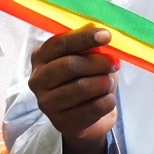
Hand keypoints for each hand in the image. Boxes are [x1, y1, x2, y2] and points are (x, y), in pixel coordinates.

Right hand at [30, 27, 118, 142]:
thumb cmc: (87, 80)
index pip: (61, 43)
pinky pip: (92, 108)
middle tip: (115, 64)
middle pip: (70, 65)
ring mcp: (47, 103)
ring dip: (103, 83)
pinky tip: (108, 99)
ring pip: (81, 87)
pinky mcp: (61, 122)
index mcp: (41, 57)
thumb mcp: (88, 58)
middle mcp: (38, 79)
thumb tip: (95, 31)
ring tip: (109, 82)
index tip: (106, 35)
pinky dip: (107, 101)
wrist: (88, 118)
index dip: (84, 38)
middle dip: (98, 62)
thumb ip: (89, 45)